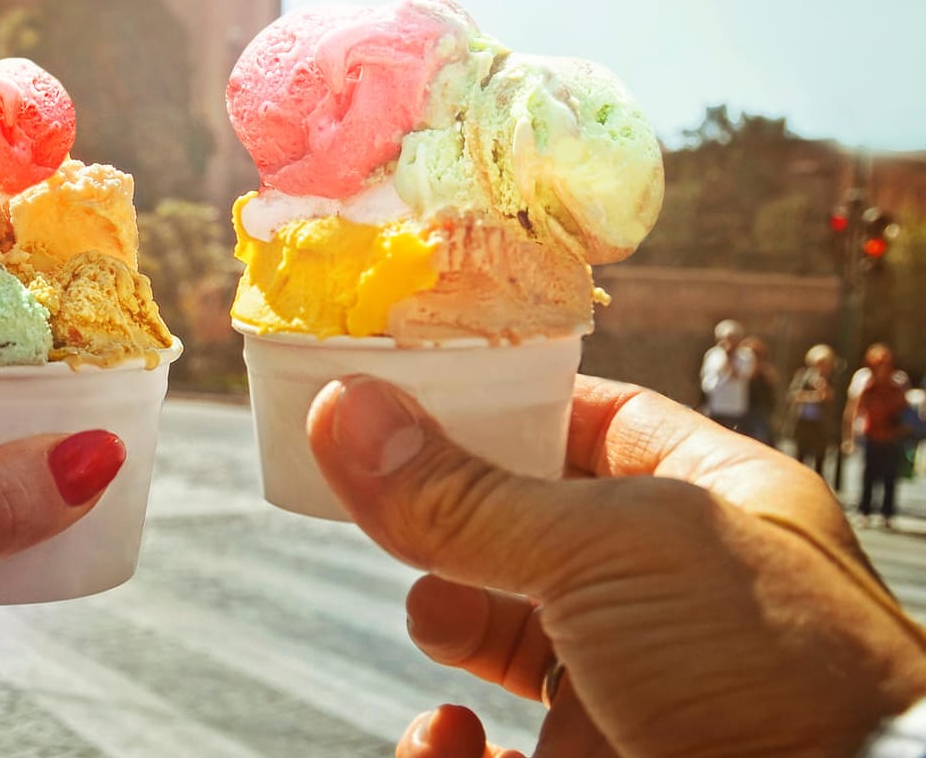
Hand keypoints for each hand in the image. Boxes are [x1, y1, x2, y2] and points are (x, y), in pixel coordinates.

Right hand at [307, 374, 925, 757]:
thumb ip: (467, 493)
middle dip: (449, 518)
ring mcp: (630, 686)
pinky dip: (446, 746)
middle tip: (383, 502)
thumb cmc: (768, 673)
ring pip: (498, 632)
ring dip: (443, 616)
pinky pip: (487, 750)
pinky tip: (450, 738)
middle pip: (523, 526)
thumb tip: (342, 409)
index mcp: (707, 502)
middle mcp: (668, 591)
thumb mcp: (610, 549)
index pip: (589, 420)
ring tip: (435, 617)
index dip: (501, 401)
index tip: (406, 388)